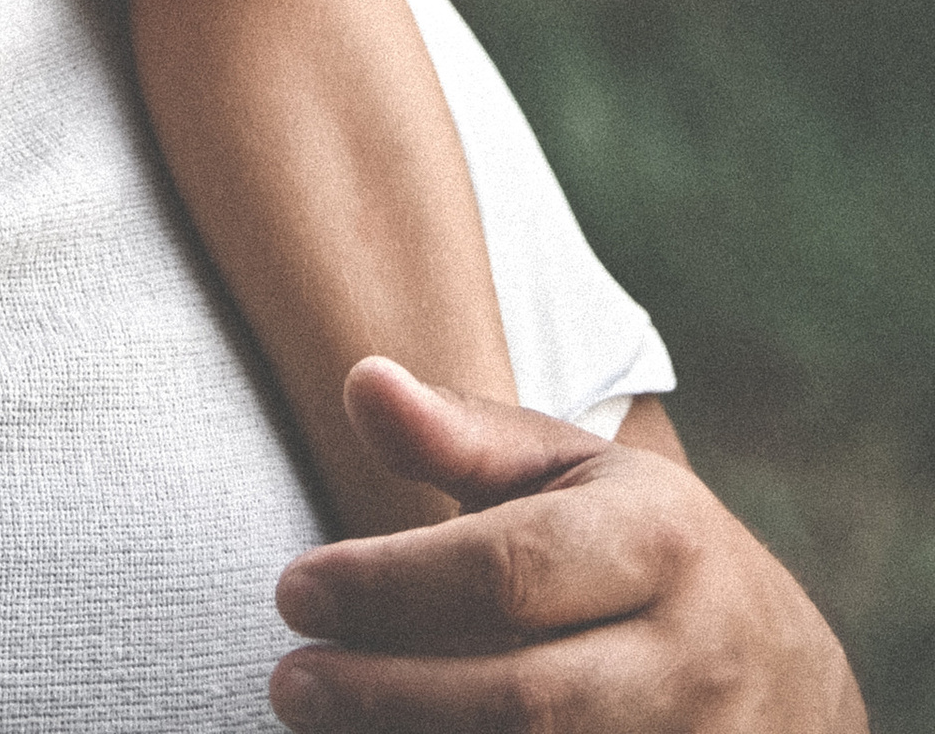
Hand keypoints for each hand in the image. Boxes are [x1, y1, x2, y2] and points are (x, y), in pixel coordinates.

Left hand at [271, 364, 863, 728]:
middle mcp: (692, 658)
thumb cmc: (643, 551)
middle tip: (290, 682)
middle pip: (522, 697)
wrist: (791, 681)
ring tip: (326, 721)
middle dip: (388, 691)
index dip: (389, 585)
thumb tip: (359, 381)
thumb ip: (462, 435)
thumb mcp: (574, 474)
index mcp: (663, 542)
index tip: (292, 589)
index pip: (509, 570)